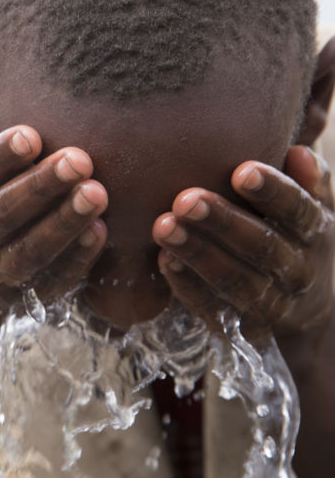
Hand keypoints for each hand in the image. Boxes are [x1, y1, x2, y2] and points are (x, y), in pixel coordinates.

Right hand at [0, 117, 107, 338]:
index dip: (0, 157)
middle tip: (79, 159)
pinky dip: (78, 257)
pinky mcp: (27, 299)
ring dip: (65, 221)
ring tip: (97, 193)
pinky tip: (101, 231)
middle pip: (4, 213)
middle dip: (41, 186)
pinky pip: (54, 279)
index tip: (31, 135)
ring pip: (31, 249)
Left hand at [153, 145, 334, 338]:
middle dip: (222, 222)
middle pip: (260, 247)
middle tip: (185, 199)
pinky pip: (212, 307)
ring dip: (196, 253)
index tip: (242, 171)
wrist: (310, 313)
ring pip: (233, 280)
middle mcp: (296, 271)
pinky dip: (186, 285)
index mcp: (315, 234)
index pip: (298, 212)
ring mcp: (270, 303)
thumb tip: (298, 151)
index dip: (273, 192)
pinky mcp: (240, 325)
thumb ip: (309, 182)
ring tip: (163, 226)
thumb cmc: (298, 240)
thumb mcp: (315, 211)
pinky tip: (163, 259)